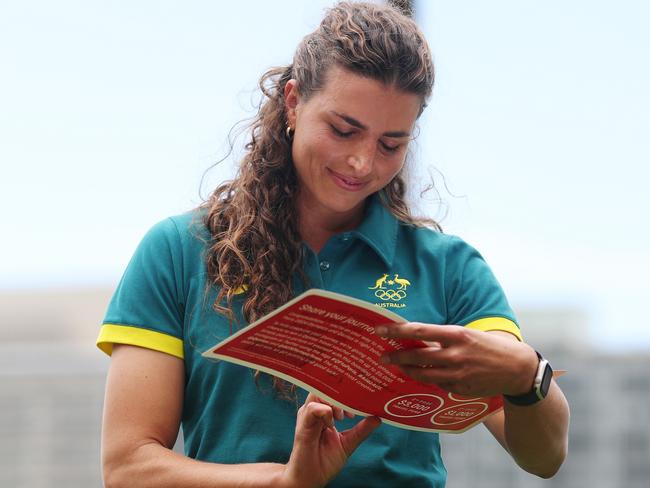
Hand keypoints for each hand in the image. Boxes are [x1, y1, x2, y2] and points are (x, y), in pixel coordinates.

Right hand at [281, 393, 380, 487]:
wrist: (311, 479)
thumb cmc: (324, 461)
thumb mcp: (348, 443)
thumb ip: (361, 430)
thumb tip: (377, 418)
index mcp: (323, 413)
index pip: (332, 392)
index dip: (347, 392)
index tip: (360, 403)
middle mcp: (314, 411)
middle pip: (325, 388)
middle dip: (341, 394)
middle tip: (352, 411)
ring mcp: (307, 416)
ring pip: (319, 394)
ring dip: (334, 402)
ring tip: (343, 417)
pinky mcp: (303, 424)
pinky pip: (313, 409)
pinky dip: (326, 412)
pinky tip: (332, 424)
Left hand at [376, 324, 537, 397]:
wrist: (517, 368)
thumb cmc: (489, 346)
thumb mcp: (467, 334)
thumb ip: (443, 337)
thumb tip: (417, 338)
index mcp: (456, 334)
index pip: (418, 330)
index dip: (396, 331)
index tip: (380, 330)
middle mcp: (455, 354)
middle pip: (417, 356)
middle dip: (396, 357)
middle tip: (382, 356)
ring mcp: (458, 374)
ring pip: (423, 374)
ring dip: (408, 370)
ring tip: (399, 367)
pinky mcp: (461, 388)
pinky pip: (438, 384)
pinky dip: (430, 380)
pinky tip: (424, 376)